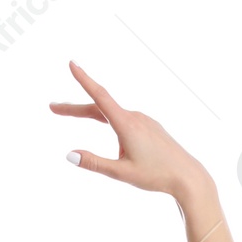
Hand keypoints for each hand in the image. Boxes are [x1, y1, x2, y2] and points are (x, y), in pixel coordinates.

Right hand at [51, 61, 211, 198]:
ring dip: (92, 115)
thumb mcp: (122, 173)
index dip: (83, 80)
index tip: (71, 64)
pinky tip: (117, 139)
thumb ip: (95, 163)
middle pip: (99, 107)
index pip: (99, 97)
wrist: (188, 177)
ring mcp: (144, 121)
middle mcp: (135, 117)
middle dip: (74, 109)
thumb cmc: (157, 176)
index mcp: (126, 124)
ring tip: (74, 116)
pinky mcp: (151, 127)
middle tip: (53, 108)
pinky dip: (111, 122)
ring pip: (112, 115)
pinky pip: (126, 121)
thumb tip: (69, 155)